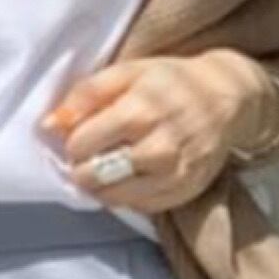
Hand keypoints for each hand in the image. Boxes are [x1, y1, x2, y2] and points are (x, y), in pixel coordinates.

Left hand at [41, 54, 263, 214]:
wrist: (227, 99)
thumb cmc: (171, 82)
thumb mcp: (128, 72)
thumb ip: (85, 94)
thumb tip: (50, 125)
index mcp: (141, 111)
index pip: (82, 144)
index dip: (74, 142)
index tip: (83, 136)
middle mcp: (159, 147)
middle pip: (96, 176)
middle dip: (84, 169)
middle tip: (92, 157)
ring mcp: (174, 174)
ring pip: (116, 198)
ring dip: (102, 187)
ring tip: (108, 170)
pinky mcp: (185, 191)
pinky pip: (140, 206)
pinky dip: (129, 195)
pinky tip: (133, 177)